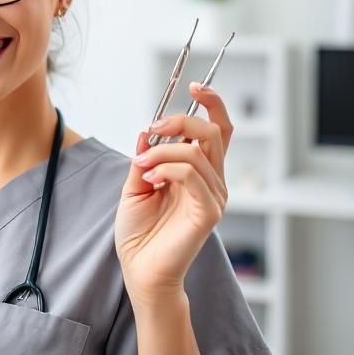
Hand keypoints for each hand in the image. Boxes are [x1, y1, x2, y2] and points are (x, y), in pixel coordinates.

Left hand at [114, 82, 233, 305]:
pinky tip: (150, 178)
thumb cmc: (139, 232)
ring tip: (142, 165)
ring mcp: (213, 196)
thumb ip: (146, 156)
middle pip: (212, 131)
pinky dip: (168, 168)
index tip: (194, 84)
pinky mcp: (208, 212)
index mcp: (199, 172)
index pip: (218, 130)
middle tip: (154, 127)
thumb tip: (149, 128)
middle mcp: (212, 181)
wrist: (139, 269)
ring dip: (163, 150)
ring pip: (197, 151)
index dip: (212, 103)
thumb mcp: (135, 185)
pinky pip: (193, 175)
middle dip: (181, 119)